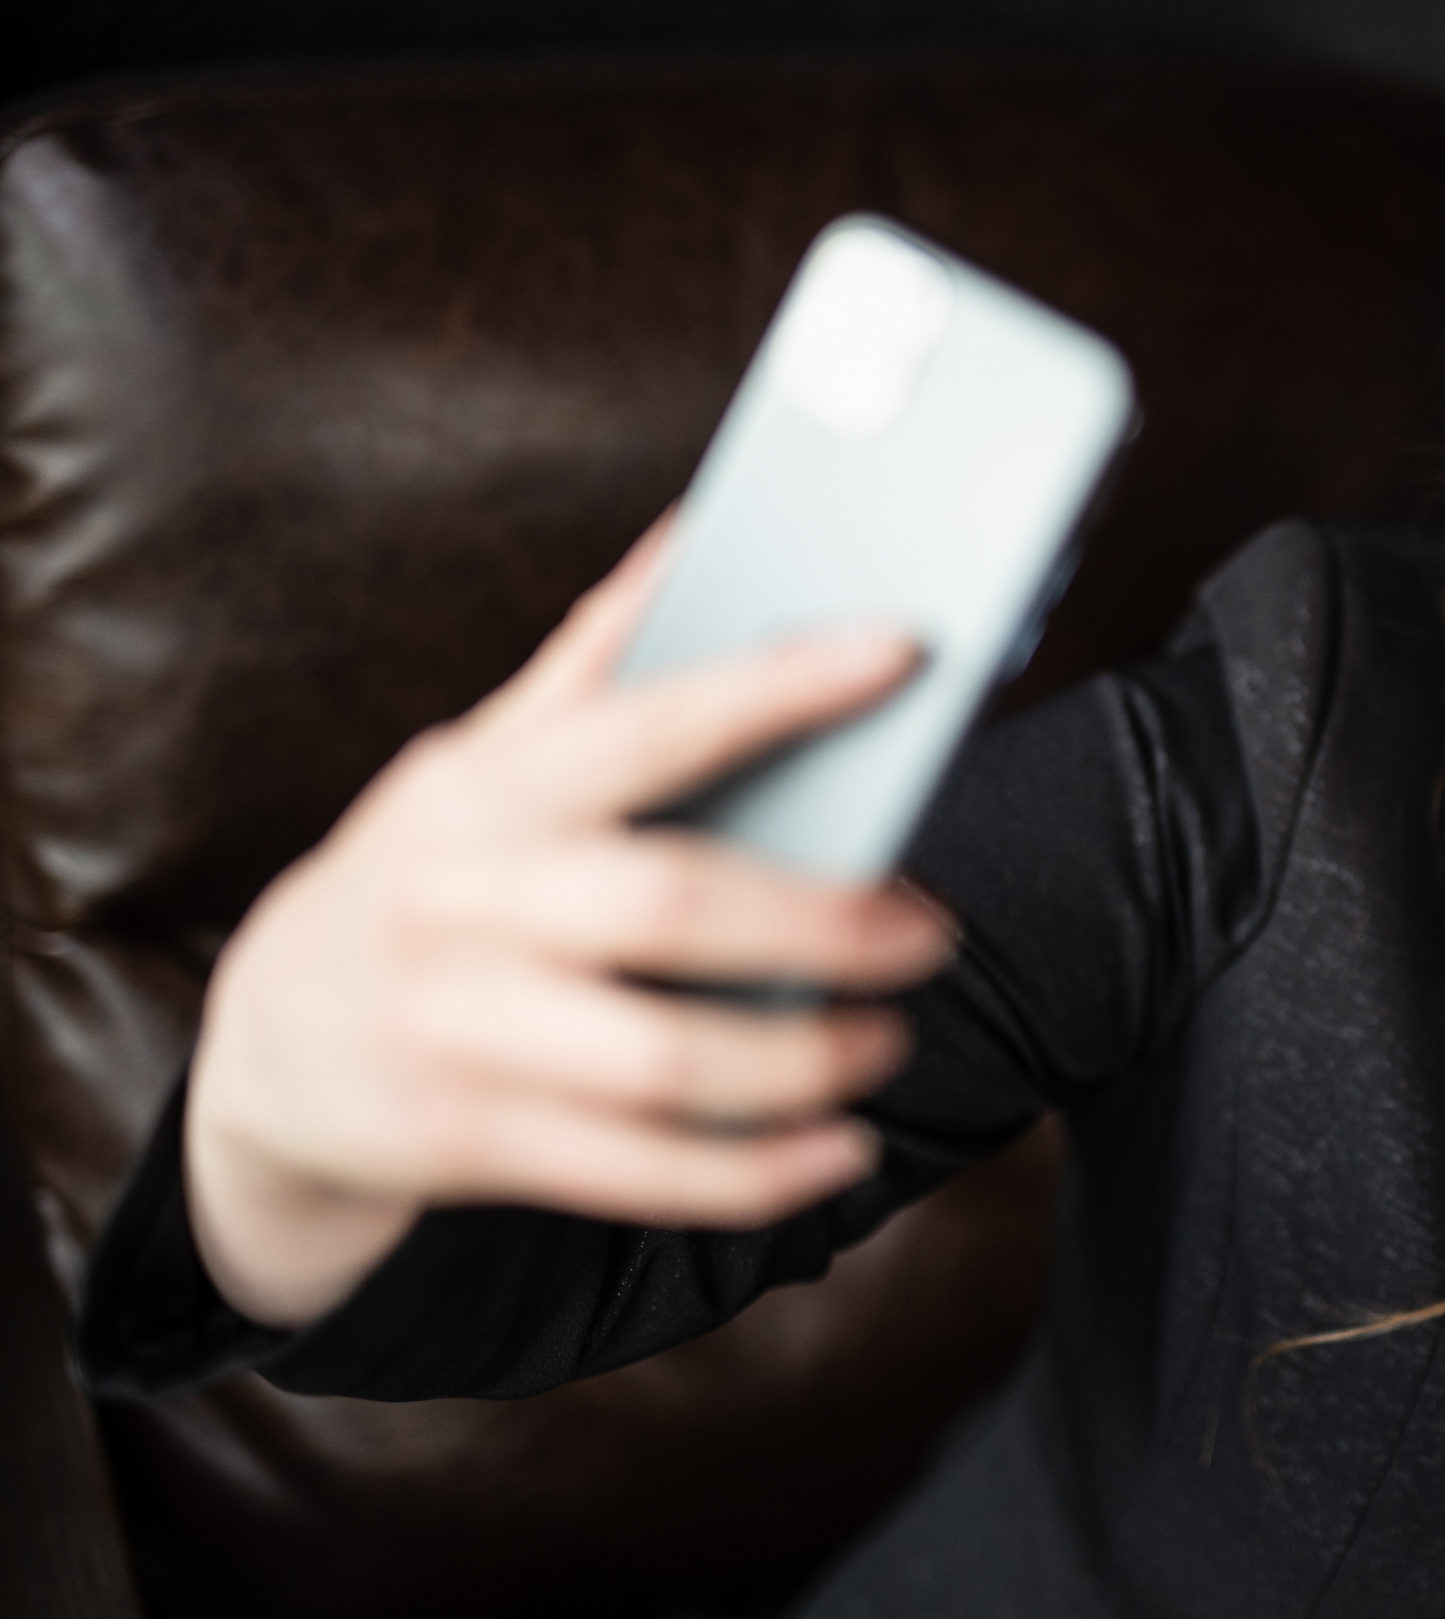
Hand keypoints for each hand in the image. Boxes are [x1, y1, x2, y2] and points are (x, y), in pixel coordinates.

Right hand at [183, 519, 955, 1326]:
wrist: (264, 1051)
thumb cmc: (421, 876)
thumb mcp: (478, 758)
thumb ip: (595, 660)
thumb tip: (700, 525)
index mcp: (488, 790)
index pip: (650, 723)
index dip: (778, 686)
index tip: (900, 651)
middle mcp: (467, 903)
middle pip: (671, 906)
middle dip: (823, 920)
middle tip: (927, 929)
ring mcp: (461, 1031)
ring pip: (663, 1062)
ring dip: (805, 1060)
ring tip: (887, 1039)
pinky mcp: (468, 1141)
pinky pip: (638, 1172)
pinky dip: (755, 1173)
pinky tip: (834, 1150)